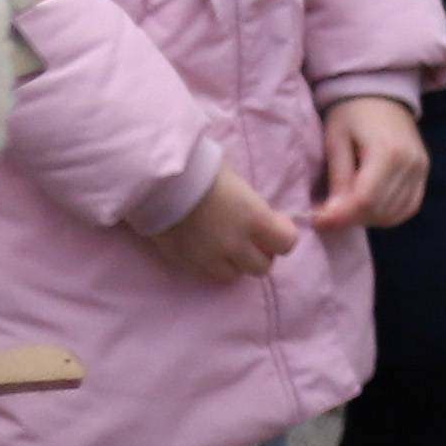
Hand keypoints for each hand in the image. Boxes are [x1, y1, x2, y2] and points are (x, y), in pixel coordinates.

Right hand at [151, 158, 298, 282]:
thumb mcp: (238, 183)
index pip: (286, 244)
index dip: (283, 235)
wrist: (158, 179)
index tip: (275, 224)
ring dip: (235, 263)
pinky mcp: (185, 262)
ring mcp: (208, 258)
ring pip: (233, 276)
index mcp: (255, 219)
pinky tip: (203, 245)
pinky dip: (210, 263)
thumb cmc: (202, 170)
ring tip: (226, 245)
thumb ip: (252, 206)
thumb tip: (260, 218)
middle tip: (251, 239)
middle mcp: (235, 244)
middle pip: (261, 267)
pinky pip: (205, 272)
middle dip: (260, 254)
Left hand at [308, 95, 427, 237]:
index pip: (365, 200)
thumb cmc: (352, 112)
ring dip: (367, 218)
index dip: (339, 217)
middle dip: (350, 218)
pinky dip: (387, 214)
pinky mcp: (424, 173)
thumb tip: (328, 218)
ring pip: (394, 215)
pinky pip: (408, 208)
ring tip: (347, 206)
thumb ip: (337, 179)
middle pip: (380, 211)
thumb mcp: (336, 140)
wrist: (381, 92)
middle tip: (328, 212)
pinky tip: (369, 206)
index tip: (316, 220)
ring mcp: (421, 169)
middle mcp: (411, 163)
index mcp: (388, 152)